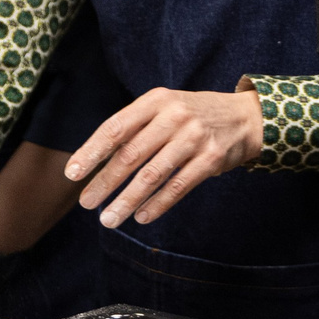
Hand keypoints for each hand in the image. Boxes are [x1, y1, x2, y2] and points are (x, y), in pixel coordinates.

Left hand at [66, 88, 263, 229]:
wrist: (245, 117)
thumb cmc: (193, 115)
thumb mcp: (165, 108)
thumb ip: (136, 128)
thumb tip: (96, 162)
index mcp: (156, 100)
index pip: (116, 127)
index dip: (92, 152)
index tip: (72, 173)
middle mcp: (175, 116)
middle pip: (131, 154)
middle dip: (104, 182)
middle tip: (86, 203)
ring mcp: (194, 137)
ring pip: (152, 175)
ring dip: (127, 200)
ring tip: (108, 218)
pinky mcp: (211, 159)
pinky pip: (178, 186)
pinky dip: (157, 204)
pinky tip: (141, 216)